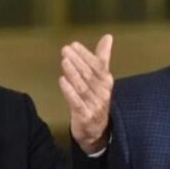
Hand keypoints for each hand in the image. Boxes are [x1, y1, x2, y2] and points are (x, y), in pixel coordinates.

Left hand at [59, 34, 113, 153]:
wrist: (95, 131)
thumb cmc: (96, 100)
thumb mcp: (101, 79)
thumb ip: (102, 58)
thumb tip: (108, 37)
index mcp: (107, 82)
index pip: (98, 66)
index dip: (86, 55)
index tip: (74, 44)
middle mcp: (103, 93)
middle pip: (89, 75)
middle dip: (77, 61)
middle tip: (65, 50)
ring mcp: (95, 105)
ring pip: (83, 87)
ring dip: (73, 73)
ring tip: (64, 61)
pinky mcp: (85, 116)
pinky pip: (77, 102)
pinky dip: (69, 91)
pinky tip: (62, 80)